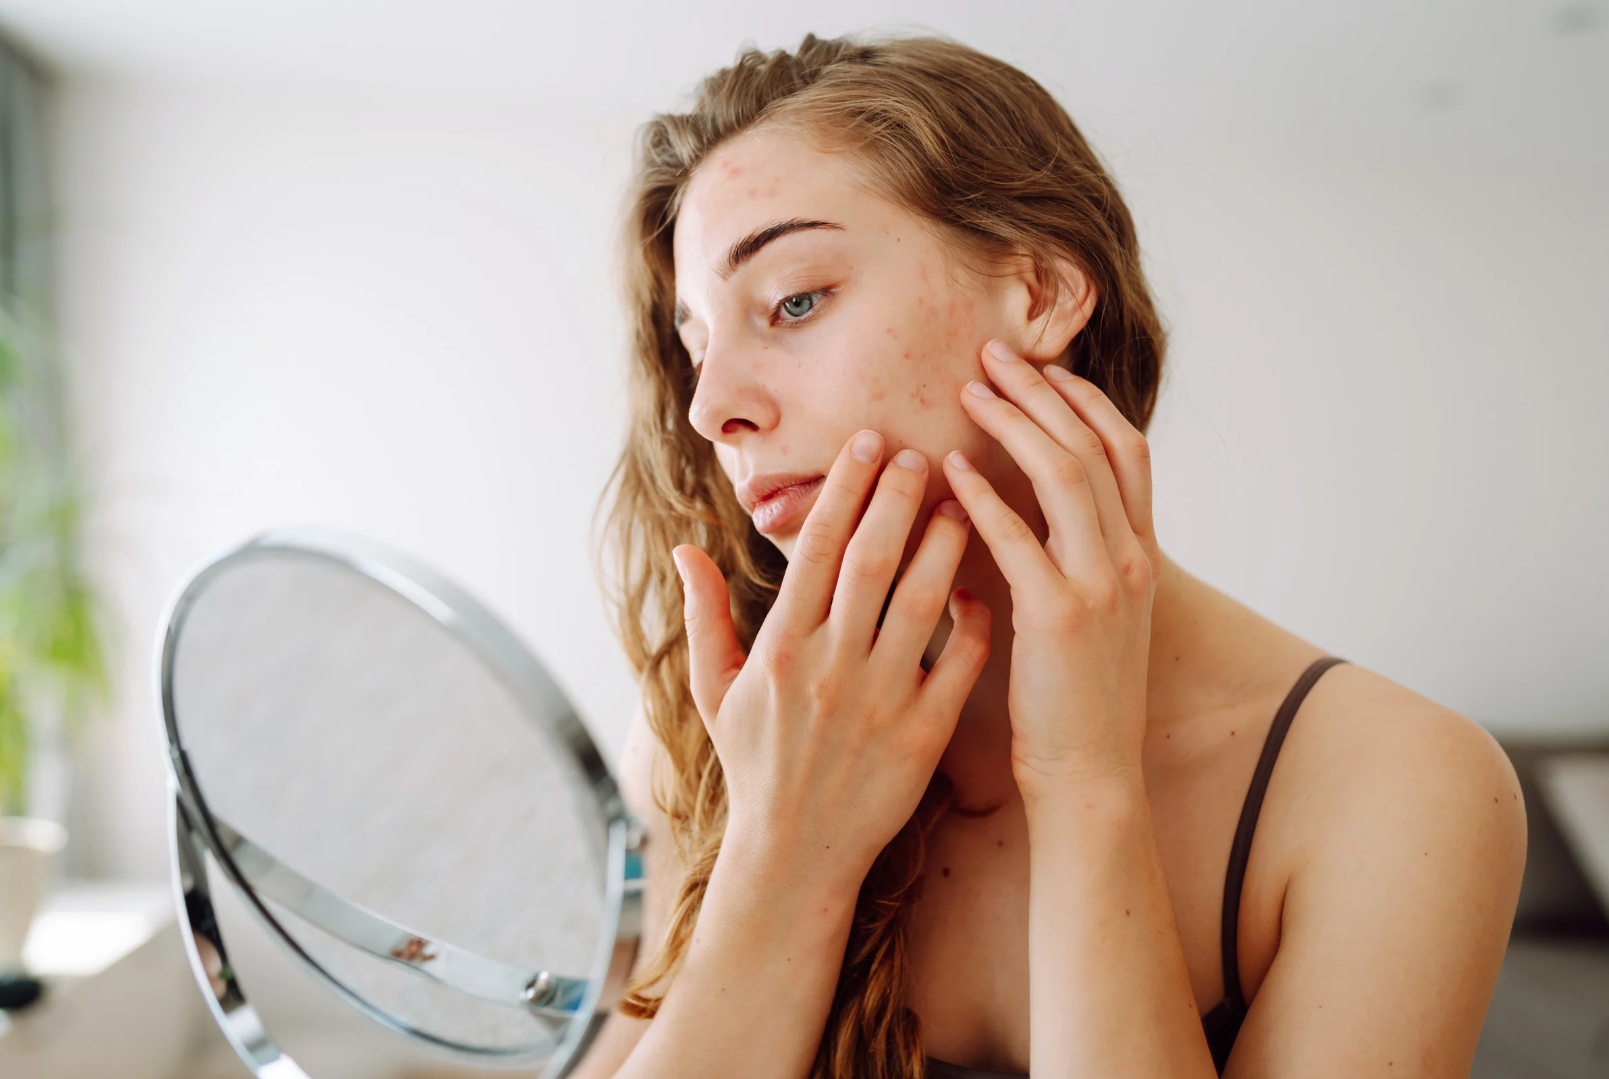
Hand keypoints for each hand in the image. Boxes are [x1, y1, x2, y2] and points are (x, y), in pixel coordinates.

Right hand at [674, 431, 991, 892]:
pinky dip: (973, 621)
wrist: (796, 852)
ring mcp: (881, 699)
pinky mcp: (924, 734)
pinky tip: (981, 587)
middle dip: (900, 498)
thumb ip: (703, 616)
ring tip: (964, 503)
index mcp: (780, 648)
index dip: (844, 489)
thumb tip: (686, 549)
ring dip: (946, 544)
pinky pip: (959, 663)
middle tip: (924, 453)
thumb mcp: (713, 691)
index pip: (816, 548)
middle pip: (872, 560)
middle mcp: (831, 666)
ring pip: (923, 601)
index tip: (868, 443)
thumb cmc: (754, 765)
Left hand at [944, 340, 1159, 795]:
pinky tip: (950, 472)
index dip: (1085, 402)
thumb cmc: (1075, 701)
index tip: (1044, 369)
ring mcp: (1102, 585)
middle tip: (993, 356)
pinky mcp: (1061, 616)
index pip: (1126, 451)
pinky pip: (1019, 537)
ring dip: (1015, 424)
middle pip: (1094, 445)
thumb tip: (1027, 511)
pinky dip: (984, 497)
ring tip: (969, 393)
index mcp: (1140, 557)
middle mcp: (1131, 560)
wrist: (1090, 776)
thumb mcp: (1092, 619)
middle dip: (1044, 392)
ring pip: (1066, 473)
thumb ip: (1071, 561)